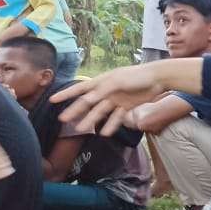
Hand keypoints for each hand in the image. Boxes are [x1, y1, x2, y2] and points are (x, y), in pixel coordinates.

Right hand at [50, 64, 170, 135]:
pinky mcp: (127, 107)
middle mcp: (106, 91)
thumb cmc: (137, 76)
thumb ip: (102, 91)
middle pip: (88, 103)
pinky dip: (111, 125)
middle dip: (75, 111)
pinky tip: (104, 133)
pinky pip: (116, 118)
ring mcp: (116, 100)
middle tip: (63, 120)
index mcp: (102, 82)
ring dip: (91, 120)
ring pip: (100, 112)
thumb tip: (86, 100)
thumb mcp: (117, 81)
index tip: (51, 100)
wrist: (159, 79)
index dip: (66, 94)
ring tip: (82, 129)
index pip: (80, 88)